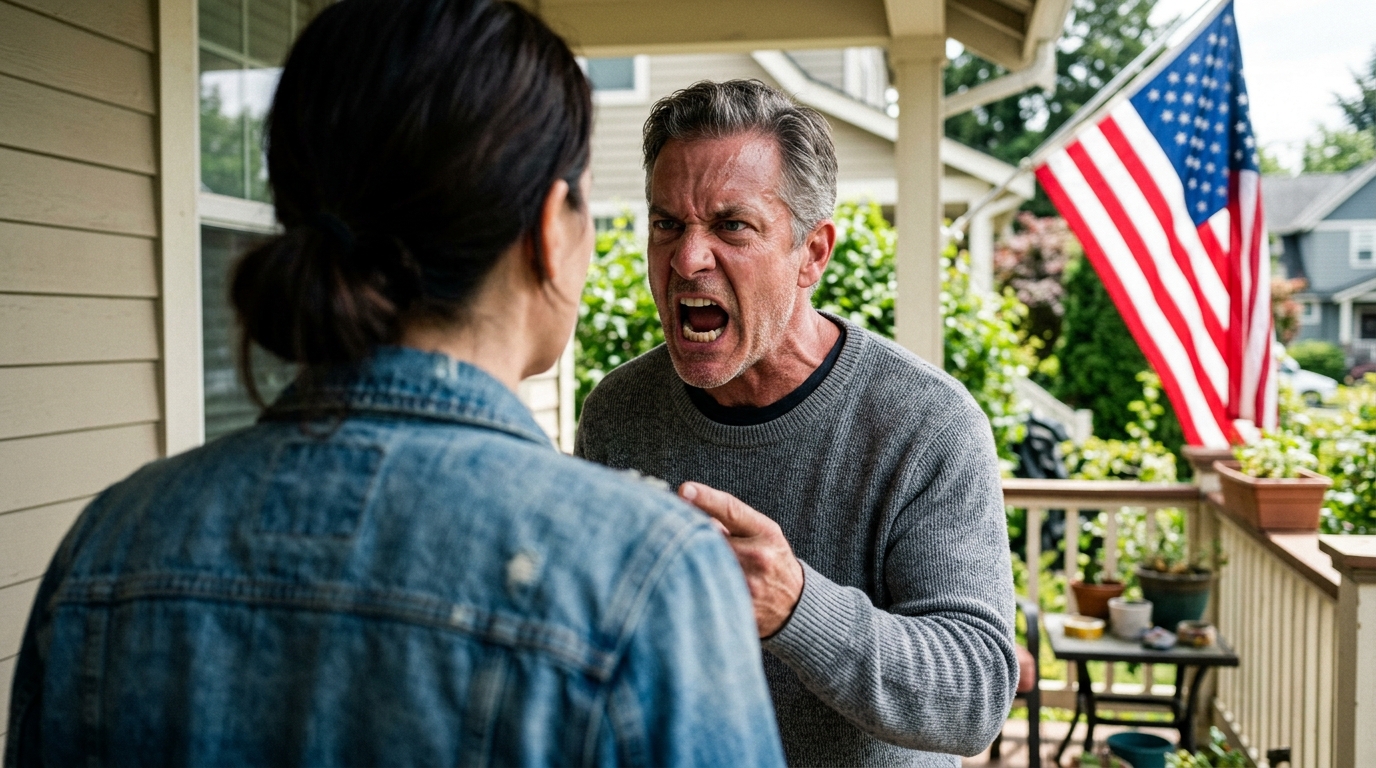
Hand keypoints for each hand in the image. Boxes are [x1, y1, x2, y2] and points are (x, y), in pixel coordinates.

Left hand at [679, 481, 803, 637]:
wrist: (796, 605)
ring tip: (693, 562)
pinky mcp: (739, 608)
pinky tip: (700, 584)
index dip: (706, 498)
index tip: (684, 490)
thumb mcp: (763, 533)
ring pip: (704, 565)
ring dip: (693, 561)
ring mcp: (749, 585)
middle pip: (709, 538)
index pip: (731, 509)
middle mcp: (759, 557)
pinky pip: (707, 590)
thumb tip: (691, 509)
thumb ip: (731, 521)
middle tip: (676, 534)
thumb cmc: (773, 562)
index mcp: (765, 532)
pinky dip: (698, 584)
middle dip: (693, 536)